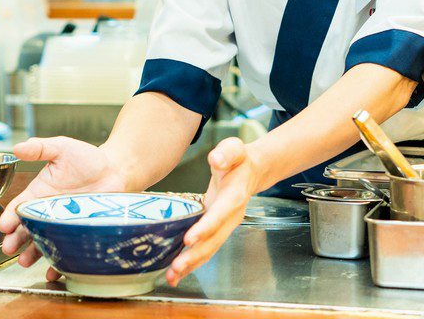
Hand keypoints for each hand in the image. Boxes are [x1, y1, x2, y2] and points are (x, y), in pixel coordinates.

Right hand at [0, 136, 126, 281]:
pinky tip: (54, 269)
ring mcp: (62, 224)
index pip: (20, 206)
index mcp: (39, 192)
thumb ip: (40, 148)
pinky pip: (65, 250)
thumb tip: (17, 147)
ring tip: (24, 261)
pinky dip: (58, 262)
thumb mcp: (62, 148)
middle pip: (26, 228)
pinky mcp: (78, 233)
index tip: (5, 225)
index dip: (10, 216)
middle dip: (16, 239)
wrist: (116, 171)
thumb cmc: (88, 159)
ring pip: (42, 241)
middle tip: (9, 248)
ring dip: (32, 252)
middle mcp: (47, 211)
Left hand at [166, 137, 259, 286]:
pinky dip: (191, 262)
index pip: (220, 214)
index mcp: (234, 197)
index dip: (206, 228)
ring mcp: (224, 226)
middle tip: (176, 266)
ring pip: (209, 249)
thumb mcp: (234, 148)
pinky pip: (205, 249)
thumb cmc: (239, 160)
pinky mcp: (216, 230)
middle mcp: (231, 217)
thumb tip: (216, 158)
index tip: (189, 238)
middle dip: (195, 255)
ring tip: (172, 275)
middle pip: (214, 240)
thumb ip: (226, 153)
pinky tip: (175, 272)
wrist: (251, 171)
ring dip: (191, 264)